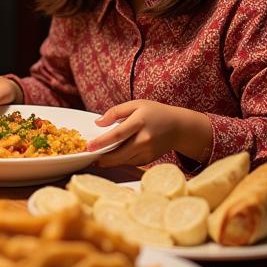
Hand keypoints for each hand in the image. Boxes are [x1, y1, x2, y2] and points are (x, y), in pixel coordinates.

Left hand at [89, 99, 212, 166]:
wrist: (178, 127)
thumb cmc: (155, 113)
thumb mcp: (135, 104)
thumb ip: (115, 112)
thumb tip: (98, 123)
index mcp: (140, 122)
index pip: (118, 134)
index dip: (101, 142)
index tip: (88, 146)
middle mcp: (145, 139)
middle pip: (120, 153)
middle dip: (103, 158)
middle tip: (89, 156)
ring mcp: (148, 152)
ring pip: (124, 160)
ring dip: (110, 161)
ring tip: (97, 158)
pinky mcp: (149, 159)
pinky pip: (131, 162)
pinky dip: (121, 161)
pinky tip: (113, 157)